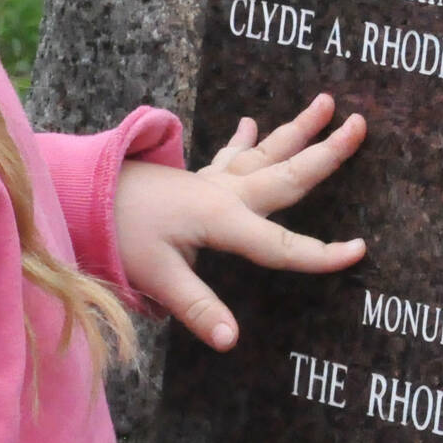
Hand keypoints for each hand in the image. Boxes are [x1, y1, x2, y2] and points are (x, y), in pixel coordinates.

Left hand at [115, 93, 366, 350]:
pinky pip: (231, 156)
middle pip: (286, 174)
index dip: (321, 253)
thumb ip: (198, 308)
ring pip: (265, 153)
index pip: (281, 244)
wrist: (83, 195)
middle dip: (326, 152)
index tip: (359, 250)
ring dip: (296, 129)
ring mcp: (212, 182)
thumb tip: (231, 341)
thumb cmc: (119, 235)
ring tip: (325, 101)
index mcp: (222, 220)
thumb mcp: (156, 276)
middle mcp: (225, 194)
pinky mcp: (196, 180)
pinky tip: (252, 124)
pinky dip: (246, 140)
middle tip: (360, 125)